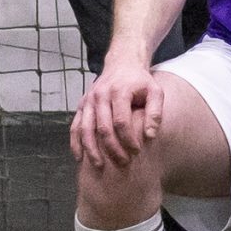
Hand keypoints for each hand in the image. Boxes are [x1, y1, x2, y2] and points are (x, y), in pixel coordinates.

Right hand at [70, 51, 163, 168]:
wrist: (122, 64)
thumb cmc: (140, 81)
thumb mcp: (155, 91)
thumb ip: (155, 112)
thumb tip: (150, 135)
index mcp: (118, 91)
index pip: (121, 121)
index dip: (128, 139)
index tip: (137, 151)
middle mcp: (99, 95)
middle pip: (102, 128)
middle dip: (112, 148)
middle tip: (122, 163)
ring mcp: (88, 100)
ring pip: (85, 129)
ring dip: (92, 150)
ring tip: (100, 166)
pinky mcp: (81, 105)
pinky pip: (75, 126)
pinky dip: (76, 143)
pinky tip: (80, 158)